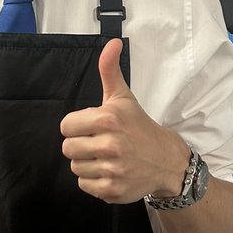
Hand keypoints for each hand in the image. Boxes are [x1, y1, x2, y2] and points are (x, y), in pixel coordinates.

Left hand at [60, 38, 187, 203]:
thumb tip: (111, 42)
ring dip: (87, 163)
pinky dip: (94, 180)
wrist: (166, 160)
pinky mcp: (112, 190)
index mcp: (109, 119)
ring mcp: (112, 170)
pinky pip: (85, 185)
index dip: (76, 126)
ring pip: (75, 167)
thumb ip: (110, 70)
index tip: (92, 127)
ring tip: (105, 157)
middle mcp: (110, 145)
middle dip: (80, 145)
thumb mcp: (123, 97)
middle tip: (99, 143)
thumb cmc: (139, 126)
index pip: (66, 126)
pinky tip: (109, 171)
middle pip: (68, 148)